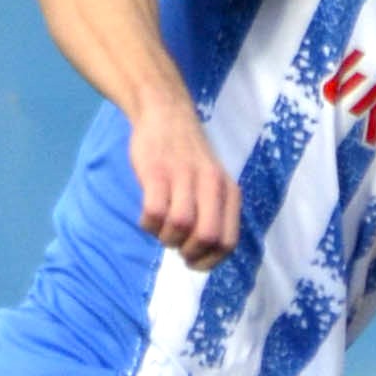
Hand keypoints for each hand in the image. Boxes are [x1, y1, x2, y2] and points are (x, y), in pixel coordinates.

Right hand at [126, 101, 237, 265]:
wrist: (166, 113)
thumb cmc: (188, 157)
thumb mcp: (213, 182)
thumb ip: (214, 212)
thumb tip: (203, 253)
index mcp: (228, 191)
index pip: (228, 242)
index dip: (210, 261)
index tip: (194, 260)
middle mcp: (211, 185)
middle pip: (206, 237)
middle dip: (189, 252)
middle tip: (177, 247)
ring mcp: (183, 177)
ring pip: (179, 227)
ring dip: (166, 238)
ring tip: (161, 228)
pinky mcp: (156, 173)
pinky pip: (153, 213)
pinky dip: (148, 225)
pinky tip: (147, 218)